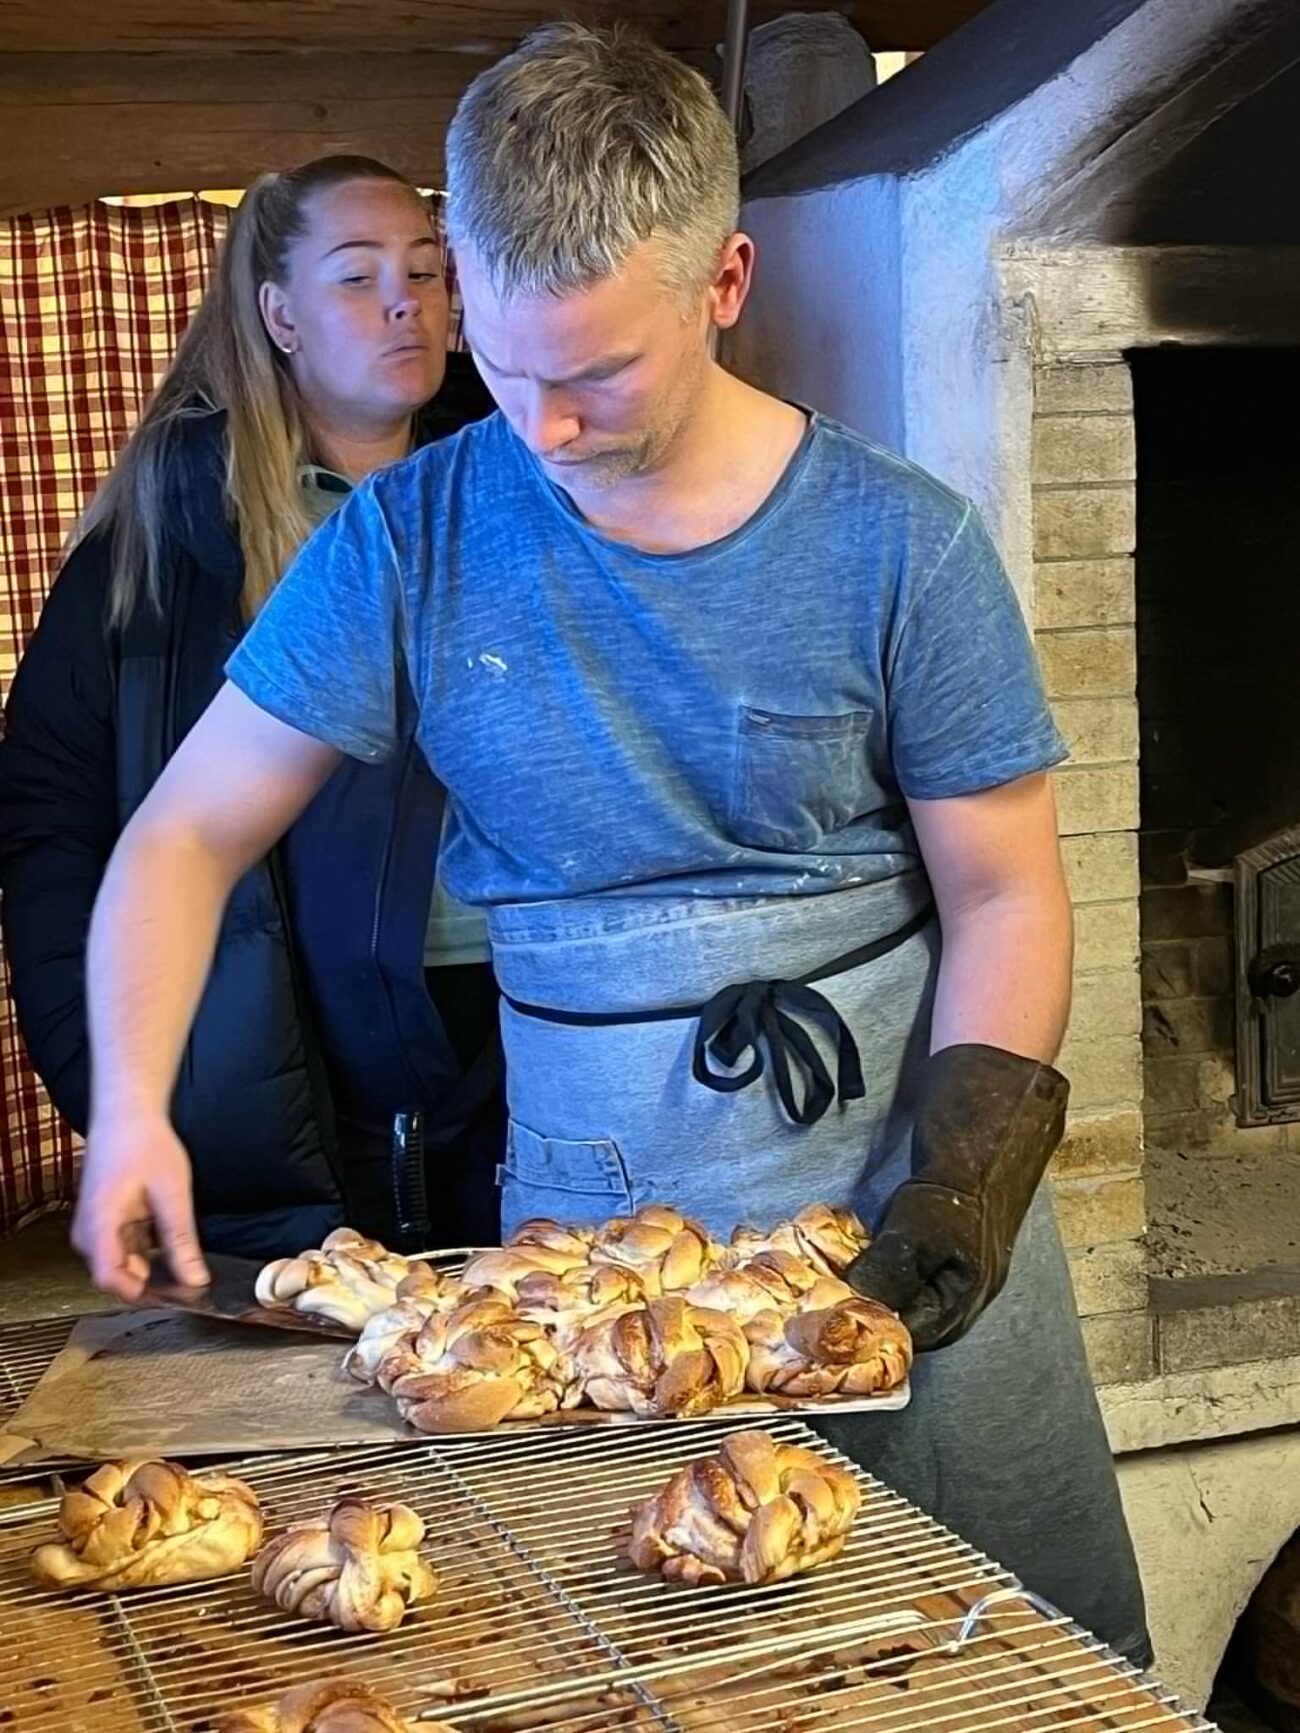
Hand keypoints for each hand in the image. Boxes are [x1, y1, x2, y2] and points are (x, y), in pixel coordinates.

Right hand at [71, 1111, 207, 1299]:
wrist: (126, 1114)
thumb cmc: (145, 1145)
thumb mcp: (171, 1194)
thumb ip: (181, 1239)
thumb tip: (195, 1279)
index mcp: (98, 1226)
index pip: (113, 1280)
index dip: (146, 1295)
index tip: (179, 1299)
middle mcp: (88, 1233)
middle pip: (117, 1278)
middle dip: (153, 1287)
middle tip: (192, 1288)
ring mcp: (94, 1230)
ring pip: (122, 1267)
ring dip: (153, 1272)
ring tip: (188, 1272)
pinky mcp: (104, 1225)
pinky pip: (124, 1251)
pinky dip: (148, 1256)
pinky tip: (174, 1253)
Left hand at [846, 1044, 1068, 1352]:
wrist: (984, 1139)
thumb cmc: (955, 1191)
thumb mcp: (915, 1235)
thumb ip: (888, 1275)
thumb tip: (857, 1303)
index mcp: (964, 1301)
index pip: (913, 1335)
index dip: (876, 1325)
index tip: (838, 1310)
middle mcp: (967, 1293)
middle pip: (915, 1316)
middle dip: (877, 1304)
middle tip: (836, 1289)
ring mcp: (964, 1268)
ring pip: (915, 1290)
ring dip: (882, 1281)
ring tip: (847, 1267)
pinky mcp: (955, 1243)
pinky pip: (918, 1266)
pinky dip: (892, 1260)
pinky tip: (869, 1245)